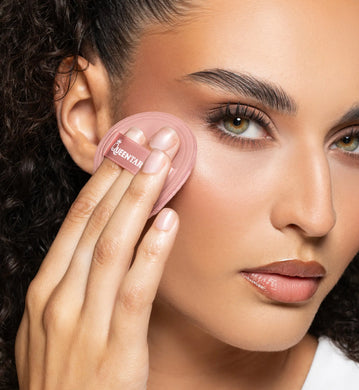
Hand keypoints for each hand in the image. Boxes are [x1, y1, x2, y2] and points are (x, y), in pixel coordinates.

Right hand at [15, 126, 179, 389]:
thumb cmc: (68, 374)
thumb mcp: (58, 322)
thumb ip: (78, 279)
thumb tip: (106, 233)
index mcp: (48, 287)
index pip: (80, 216)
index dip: (106, 175)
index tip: (129, 143)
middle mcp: (61, 298)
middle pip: (97, 219)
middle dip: (126, 171)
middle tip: (153, 134)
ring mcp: (86, 324)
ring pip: (114, 245)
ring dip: (140, 197)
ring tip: (163, 161)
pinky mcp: (116, 351)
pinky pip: (134, 291)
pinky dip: (151, 252)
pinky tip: (169, 221)